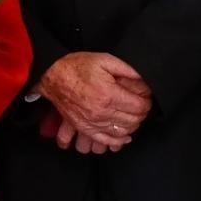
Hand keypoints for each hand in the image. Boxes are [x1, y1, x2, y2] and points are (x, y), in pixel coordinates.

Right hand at [37, 53, 151, 148]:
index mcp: (109, 94)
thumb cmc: (77, 67)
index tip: (146, 97)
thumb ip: (127, 69)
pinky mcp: (85, 128)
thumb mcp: (104, 60)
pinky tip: (125, 136)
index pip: (139, 106)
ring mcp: (92, 123)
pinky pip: (106, 140)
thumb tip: (143, 79)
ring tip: (133, 115)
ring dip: (132, 125)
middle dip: (142, 113)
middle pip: (133, 120)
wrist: (53, 76)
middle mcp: (102, 112)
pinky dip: (118, 140)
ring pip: (123, 131)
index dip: (147, 101)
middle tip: (141, 105)